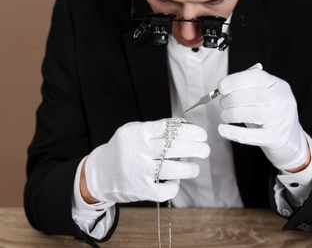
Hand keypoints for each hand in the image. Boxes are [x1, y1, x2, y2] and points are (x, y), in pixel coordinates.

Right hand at [84, 119, 209, 202]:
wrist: (99, 173)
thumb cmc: (124, 149)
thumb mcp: (134, 131)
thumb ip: (157, 129)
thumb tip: (188, 128)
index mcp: (138, 133)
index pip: (169, 129)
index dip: (190, 131)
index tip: (202, 134)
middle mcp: (138, 151)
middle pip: (174, 148)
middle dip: (196, 148)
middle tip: (205, 149)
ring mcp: (139, 172)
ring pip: (173, 170)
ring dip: (190, 168)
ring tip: (195, 167)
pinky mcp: (141, 190)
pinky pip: (165, 190)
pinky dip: (175, 186)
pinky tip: (175, 181)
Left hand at [218, 63, 308, 170]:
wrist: (290, 137)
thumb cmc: (271, 112)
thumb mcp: (265, 94)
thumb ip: (248, 88)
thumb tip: (223, 87)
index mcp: (278, 85)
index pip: (257, 77)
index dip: (235, 80)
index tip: (222, 87)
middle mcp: (282, 100)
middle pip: (253, 96)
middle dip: (231, 99)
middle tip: (223, 103)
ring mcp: (280, 120)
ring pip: (252, 114)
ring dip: (231, 114)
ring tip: (225, 115)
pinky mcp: (273, 138)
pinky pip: (250, 136)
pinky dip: (233, 132)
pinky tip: (222, 129)